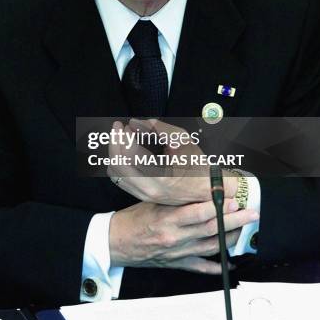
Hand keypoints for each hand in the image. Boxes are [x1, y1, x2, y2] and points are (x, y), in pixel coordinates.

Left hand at [108, 118, 237, 204]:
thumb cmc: (196, 162)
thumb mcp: (183, 140)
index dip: (125, 137)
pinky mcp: (142, 196)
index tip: (126, 126)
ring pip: (115, 173)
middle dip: (114, 142)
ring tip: (120, 137)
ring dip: (114, 152)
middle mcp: (150, 188)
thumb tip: (134, 123)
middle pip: (118, 164)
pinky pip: (119, 180)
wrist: (205, 189)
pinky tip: (123, 151)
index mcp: (162, 175)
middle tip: (117, 128)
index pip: (130, 154)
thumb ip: (159, 129)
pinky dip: (117, 163)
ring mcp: (145, 195)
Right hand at [109, 198, 258, 272]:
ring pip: (210, 247)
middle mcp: (175, 237)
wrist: (116, 242)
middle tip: (250, 214)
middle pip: (210, 229)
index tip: (234, 200)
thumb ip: (175, 197)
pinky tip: (230, 263)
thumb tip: (197, 187)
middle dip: (233, 221)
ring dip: (230, 239)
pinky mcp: (176, 263)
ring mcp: (177, 252)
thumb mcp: (151, 202)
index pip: (198, 213)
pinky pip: (200, 267)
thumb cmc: (133, 220)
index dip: (218, 207)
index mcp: (167, 219)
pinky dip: (217, 266)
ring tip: (244, 230)